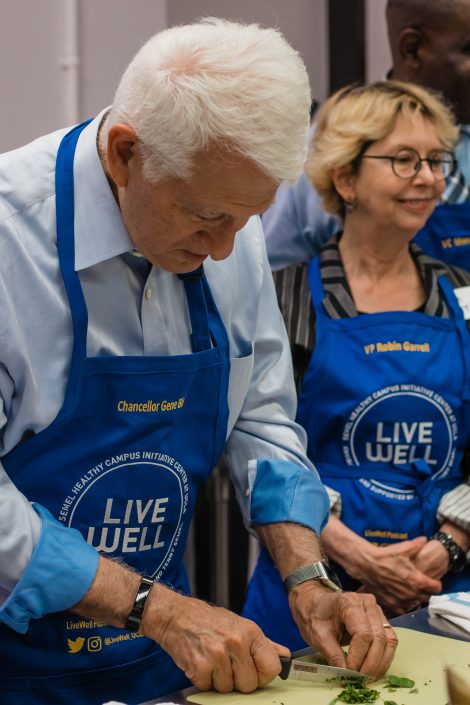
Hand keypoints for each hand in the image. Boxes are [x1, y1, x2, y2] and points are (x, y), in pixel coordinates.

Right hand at [143, 584, 289, 692]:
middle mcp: (236, 642)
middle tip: (229, 666)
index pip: (272, 667)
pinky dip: (204, 681)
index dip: (263, 675)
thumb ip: (263, 643)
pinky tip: (201, 663)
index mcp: (250, 632)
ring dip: (220, 681)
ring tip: (213, 661)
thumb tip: (285, 656)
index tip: (255, 672)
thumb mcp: (239, 624)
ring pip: (229, 689)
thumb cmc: (209, 621)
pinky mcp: (199, 667)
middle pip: (250, 684)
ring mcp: (217, 656)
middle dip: (240, 681)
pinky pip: (209, 689)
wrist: (176, 616)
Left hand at [288, 581, 396, 679]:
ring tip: (367, 677)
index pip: (363, 633)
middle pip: (379, 637)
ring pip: (389, 640)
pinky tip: (373, 669)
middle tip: (360, 679)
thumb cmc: (315, 616)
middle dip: (371, 663)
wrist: (316, 604)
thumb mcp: (317, 635)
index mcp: (349, 603)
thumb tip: (346, 674)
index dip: (359, 656)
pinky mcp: (381, 619)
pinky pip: (389, 640)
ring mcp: (376, 610)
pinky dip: (383, 657)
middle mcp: (367, 603)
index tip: (350, 671)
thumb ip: (332, 654)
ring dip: (381, 662)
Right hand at [352, 538, 441, 614]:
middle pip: (427, 598)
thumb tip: (425, 539)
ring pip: (416, 605)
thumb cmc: (386, 556)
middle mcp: (412, 594)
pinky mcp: (391, 605)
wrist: (366, 564)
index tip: (433, 580)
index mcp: (418, 581)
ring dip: (415, 599)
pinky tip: (401, 598)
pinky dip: (404, 606)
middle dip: (427, 592)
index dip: (436, 583)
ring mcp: (401, 601)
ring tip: (411, 591)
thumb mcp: (403, 548)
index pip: (436, 588)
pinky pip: (403, 610)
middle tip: (422, 584)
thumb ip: (417, 544)